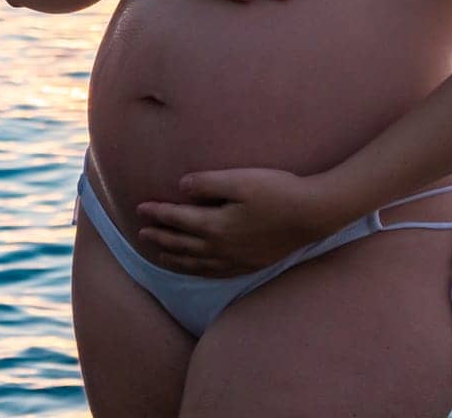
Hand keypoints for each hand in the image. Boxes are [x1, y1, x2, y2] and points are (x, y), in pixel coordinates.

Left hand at [134, 167, 340, 275]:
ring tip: (161, 254)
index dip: (157, 213)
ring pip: (196, 263)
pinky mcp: (250, 264)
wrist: (312, 214)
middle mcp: (221, 247)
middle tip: (141, 233)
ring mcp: (236, 259)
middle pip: (182, 243)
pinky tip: (198, 268)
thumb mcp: (239, 180)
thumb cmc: (276, 190)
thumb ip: (207, 183)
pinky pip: (216, 272)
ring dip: (175, 257)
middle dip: (160, 237)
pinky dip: (199, 270)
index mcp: (215, 225)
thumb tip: (181, 186)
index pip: (177, 219)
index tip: (140, 208)